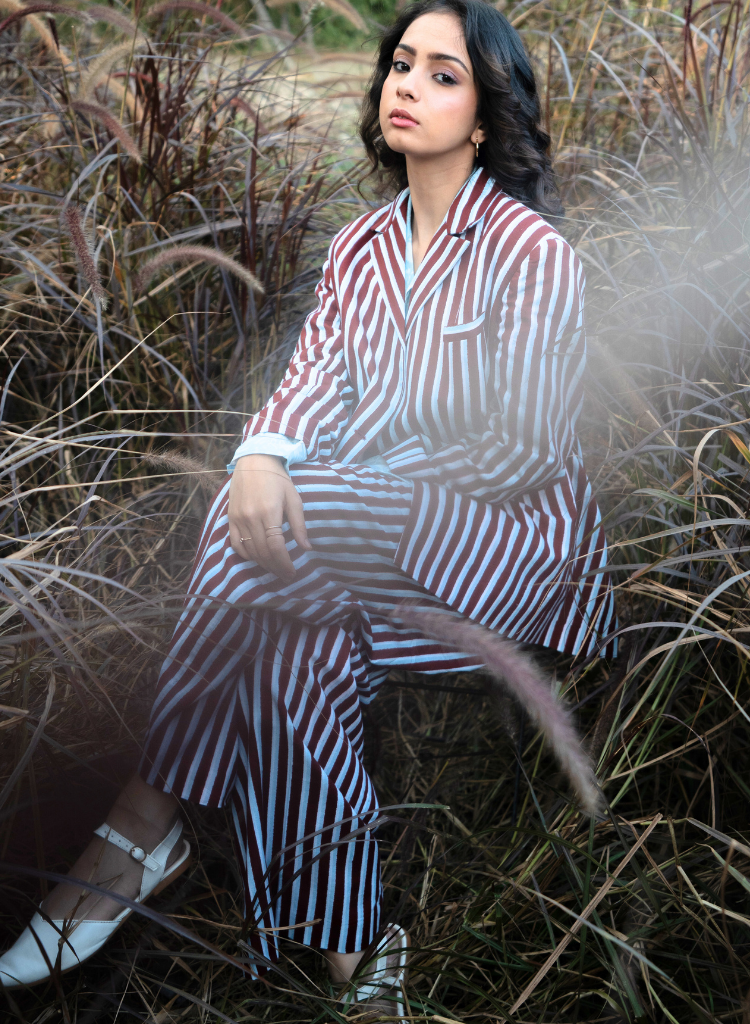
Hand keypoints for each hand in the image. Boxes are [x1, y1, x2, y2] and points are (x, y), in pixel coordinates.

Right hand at [228, 454, 310, 579]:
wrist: (253, 461)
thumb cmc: (277, 479)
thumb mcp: (294, 499)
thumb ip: (299, 525)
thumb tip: (307, 548)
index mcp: (269, 512)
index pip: (276, 547)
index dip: (284, 564)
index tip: (292, 573)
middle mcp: (251, 518)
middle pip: (263, 552)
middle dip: (276, 568)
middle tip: (286, 576)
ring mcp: (238, 519)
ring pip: (249, 551)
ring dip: (262, 564)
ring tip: (275, 569)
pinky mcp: (230, 518)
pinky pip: (235, 544)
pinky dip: (246, 555)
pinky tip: (257, 558)